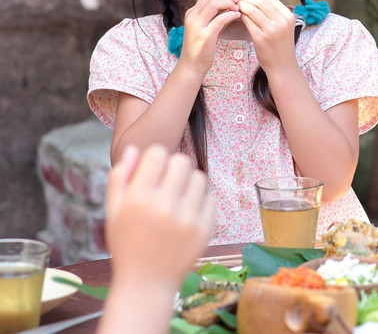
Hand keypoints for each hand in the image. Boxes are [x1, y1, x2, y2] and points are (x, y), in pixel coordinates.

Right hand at [105, 144, 215, 291]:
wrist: (147, 284)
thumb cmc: (127, 245)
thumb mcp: (113, 212)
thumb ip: (120, 177)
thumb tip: (135, 148)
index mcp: (138, 200)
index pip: (157, 153)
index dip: (155, 159)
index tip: (153, 171)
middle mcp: (164, 207)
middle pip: (181, 161)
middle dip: (173, 168)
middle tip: (167, 184)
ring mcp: (188, 219)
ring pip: (199, 177)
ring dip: (189, 183)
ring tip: (178, 199)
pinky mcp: (205, 229)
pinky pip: (210, 198)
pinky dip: (200, 202)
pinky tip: (187, 214)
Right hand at [179, 0, 241, 74]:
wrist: (192, 66)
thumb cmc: (202, 47)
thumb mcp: (206, 28)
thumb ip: (216, 17)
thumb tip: (231, 6)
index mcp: (192, 13)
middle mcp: (192, 16)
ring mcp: (197, 26)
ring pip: (213, 4)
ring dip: (229, 3)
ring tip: (238, 7)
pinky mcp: (204, 36)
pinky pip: (219, 20)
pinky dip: (230, 15)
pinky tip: (237, 16)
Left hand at [235, 0, 297, 71]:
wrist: (282, 66)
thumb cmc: (280, 46)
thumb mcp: (283, 27)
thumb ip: (273, 13)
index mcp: (289, 17)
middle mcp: (282, 22)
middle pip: (261, 2)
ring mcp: (272, 30)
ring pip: (253, 10)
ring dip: (242, 4)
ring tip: (234, 2)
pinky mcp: (261, 38)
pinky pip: (247, 22)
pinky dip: (240, 15)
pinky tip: (235, 14)